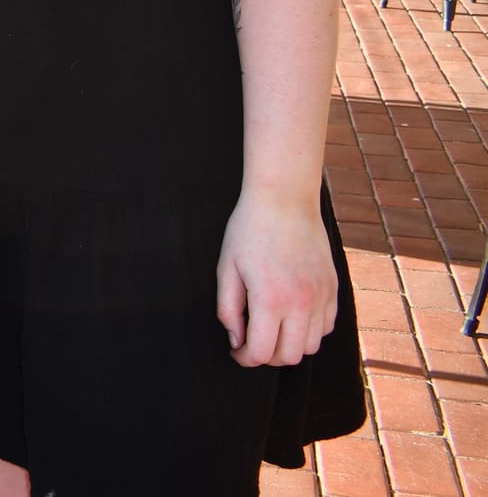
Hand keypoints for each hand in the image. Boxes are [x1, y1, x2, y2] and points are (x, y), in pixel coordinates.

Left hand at [216, 190, 337, 366]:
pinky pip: (327, 327)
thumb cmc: (249, 230)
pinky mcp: (333, 288)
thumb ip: (228, 309)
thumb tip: (237, 339)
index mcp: (270, 299)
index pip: (262, 352)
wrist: (284, 200)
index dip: (245, 359)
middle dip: (267, 357)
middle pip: (290, 356)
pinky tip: (292, 318)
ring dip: (290, 346)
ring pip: (311, 346)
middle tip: (251, 343)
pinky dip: (310, 332)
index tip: (236, 352)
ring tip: (271, 330)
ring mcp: (322, 296)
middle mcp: (301, 303)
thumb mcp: (226, 268)